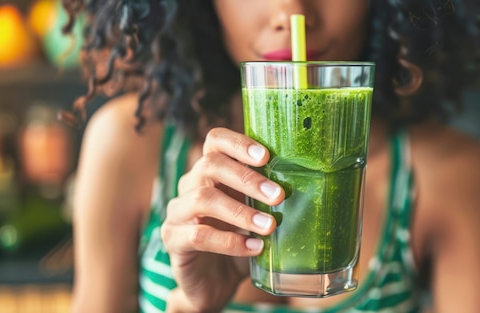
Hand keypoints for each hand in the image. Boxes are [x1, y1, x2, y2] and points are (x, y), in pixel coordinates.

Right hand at [161, 127, 283, 311]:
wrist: (214, 284)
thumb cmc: (238, 243)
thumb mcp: (255, 216)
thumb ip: (267, 199)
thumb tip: (306, 185)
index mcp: (209, 173)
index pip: (215, 141)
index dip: (238, 143)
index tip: (266, 157)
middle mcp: (189, 187)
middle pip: (209, 165)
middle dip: (247, 179)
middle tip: (278, 196)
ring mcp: (177, 213)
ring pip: (202, 199)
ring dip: (241, 211)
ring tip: (269, 226)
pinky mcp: (173, 241)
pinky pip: (198, 236)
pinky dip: (230, 242)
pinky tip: (254, 248)